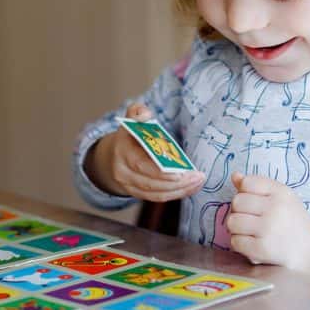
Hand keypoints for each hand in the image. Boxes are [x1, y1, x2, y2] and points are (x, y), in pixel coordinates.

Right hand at [85, 103, 204, 200]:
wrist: (111, 157)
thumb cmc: (128, 137)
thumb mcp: (130, 121)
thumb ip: (137, 112)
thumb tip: (145, 114)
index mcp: (122, 150)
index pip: (140, 164)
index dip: (160, 172)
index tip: (180, 172)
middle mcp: (123, 171)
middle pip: (150, 182)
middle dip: (176, 182)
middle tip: (197, 176)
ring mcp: (129, 185)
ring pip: (156, 193)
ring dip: (180, 189)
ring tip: (198, 181)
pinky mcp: (137, 194)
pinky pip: (158, 197)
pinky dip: (176, 194)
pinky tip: (191, 187)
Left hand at [226, 172, 309, 276]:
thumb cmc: (293, 220)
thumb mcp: (281, 197)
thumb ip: (258, 185)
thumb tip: (235, 176)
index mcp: (281, 192)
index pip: (247, 183)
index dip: (244, 192)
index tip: (253, 203)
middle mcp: (275, 208)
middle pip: (237, 202)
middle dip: (238, 211)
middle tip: (249, 219)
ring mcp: (268, 229)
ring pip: (232, 222)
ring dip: (236, 228)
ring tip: (248, 231)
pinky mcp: (262, 249)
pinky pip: (235, 241)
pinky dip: (239, 243)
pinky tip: (250, 243)